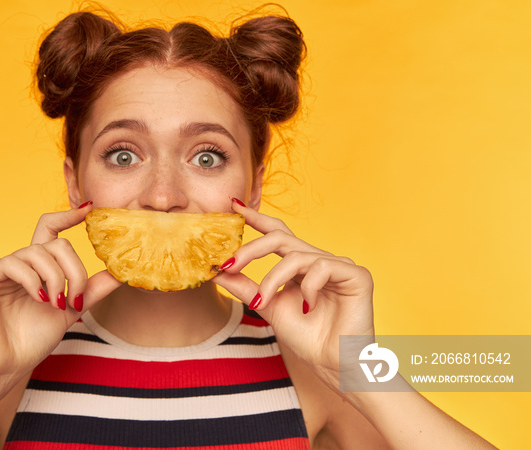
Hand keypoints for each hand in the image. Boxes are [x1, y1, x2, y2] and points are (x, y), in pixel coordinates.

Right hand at [0, 203, 120, 384]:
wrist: (6, 367)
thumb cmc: (33, 340)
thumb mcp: (72, 311)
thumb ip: (92, 290)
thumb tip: (121, 273)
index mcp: (39, 268)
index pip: (52, 231)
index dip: (68, 216)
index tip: (88, 209)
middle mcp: (20, 263)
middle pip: (55, 244)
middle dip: (74, 269)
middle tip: (77, 297)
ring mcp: (0, 269)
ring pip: (38, 253)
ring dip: (56, 278)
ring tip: (57, 303)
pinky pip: (14, 263)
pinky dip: (33, 280)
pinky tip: (39, 299)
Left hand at [214, 202, 373, 388]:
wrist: (332, 365)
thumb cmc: (306, 337)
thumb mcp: (266, 306)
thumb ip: (244, 286)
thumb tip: (215, 271)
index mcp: (299, 264)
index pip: (276, 233)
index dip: (255, 218)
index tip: (232, 205)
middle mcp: (318, 260)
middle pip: (280, 236)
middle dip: (250, 249)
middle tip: (227, 264)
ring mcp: (338, 265)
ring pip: (295, 256)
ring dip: (271, 280)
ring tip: (261, 303)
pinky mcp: (356, 274)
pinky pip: (322, 267)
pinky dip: (307, 287)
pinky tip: (308, 307)